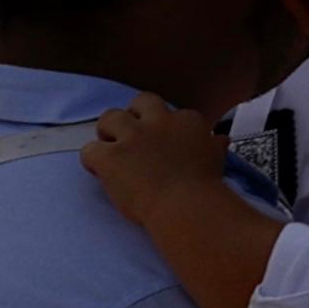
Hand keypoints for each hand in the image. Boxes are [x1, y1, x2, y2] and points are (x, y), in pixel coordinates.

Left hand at [84, 95, 234, 214]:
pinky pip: (89, 150)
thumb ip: (213, 145)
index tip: (163, 145)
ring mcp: (132, 137)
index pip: (173, 114)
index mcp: (187, 121)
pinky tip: (101, 172)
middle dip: (134, 115)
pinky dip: (93, 160)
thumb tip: (219, 139)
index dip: (164, 129)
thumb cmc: (204, 186)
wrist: (184, 206)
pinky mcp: (109, 156)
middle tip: (133, 138)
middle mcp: (159, 121)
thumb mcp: (216, 159)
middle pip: (141, 101)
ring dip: (109, 132)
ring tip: (112, 151)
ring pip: (110, 117)